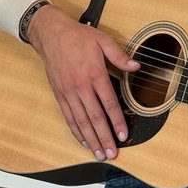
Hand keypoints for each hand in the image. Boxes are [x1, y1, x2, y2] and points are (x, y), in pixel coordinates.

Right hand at [27, 6, 138, 161]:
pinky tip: (84, 141)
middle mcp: (81, 87)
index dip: (117, 121)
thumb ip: (120, 56)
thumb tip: (136, 66)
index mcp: (94, 74)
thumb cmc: (78, 37)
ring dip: (91, 139)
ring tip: (99, 153)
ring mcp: (69, 93)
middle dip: (105, 138)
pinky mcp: (60, 95)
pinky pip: (68, 117)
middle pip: (95, 118)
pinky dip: (76, 131)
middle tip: (112, 153)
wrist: (51, 34)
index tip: (123, 135)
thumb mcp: (103, 40)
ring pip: (81, 121)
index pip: (108, 103)